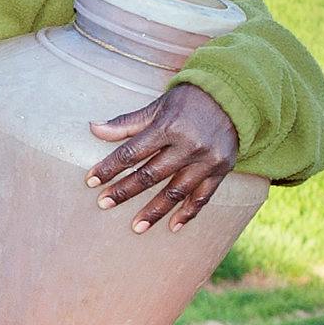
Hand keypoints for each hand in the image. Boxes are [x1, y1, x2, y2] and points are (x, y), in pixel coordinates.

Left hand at [88, 82, 239, 232]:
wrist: (231, 97)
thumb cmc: (188, 101)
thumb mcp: (157, 106)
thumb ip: (127, 122)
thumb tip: (94, 129)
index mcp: (169, 126)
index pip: (133, 152)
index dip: (110, 167)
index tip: (92, 181)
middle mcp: (189, 145)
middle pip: (151, 175)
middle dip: (125, 191)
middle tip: (104, 204)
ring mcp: (207, 160)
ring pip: (176, 192)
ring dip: (155, 211)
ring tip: (136, 227)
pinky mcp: (221, 170)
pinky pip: (203, 197)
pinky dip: (189, 213)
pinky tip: (173, 226)